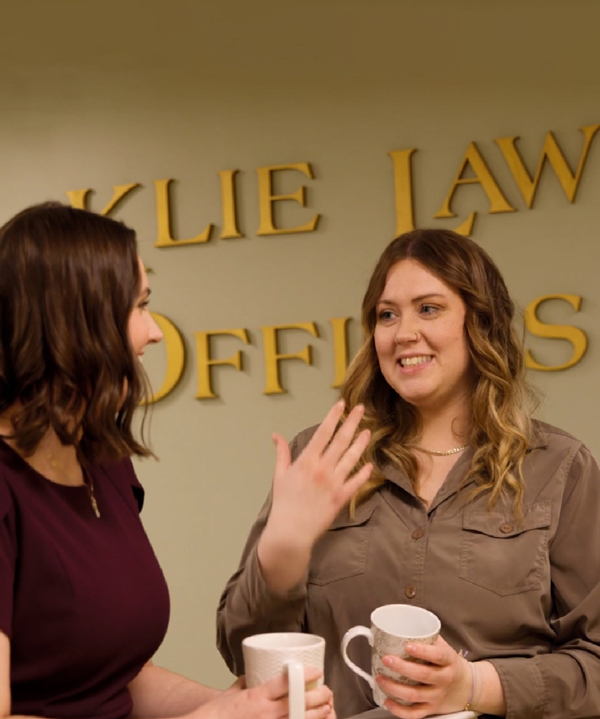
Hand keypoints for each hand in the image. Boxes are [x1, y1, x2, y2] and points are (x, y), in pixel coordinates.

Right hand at [198, 668, 333, 718]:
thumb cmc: (218, 713)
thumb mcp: (234, 691)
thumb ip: (248, 682)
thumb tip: (258, 673)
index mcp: (257, 697)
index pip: (286, 683)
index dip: (305, 675)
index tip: (317, 671)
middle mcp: (266, 714)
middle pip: (299, 703)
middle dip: (318, 697)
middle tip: (327, 691)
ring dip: (317, 715)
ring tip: (327, 708)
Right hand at [267, 400, 371, 549]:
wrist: (291, 532)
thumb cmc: (284, 502)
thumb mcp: (279, 475)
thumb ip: (282, 453)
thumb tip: (276, 435)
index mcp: (307, 461)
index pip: (323, 433)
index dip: (333, 417)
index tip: (341, 405)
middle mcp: (323, 469)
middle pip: (341, 441)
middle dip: (352, 422)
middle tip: (361, 409)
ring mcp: (334, 483)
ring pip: (352, 458)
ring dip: (361, 443)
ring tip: (368, 431)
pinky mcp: (342, 498)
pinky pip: (356, 482)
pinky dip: (364, 473)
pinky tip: (370, 464)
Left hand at [375, 636, 470, 718]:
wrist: (468, 688)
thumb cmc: (451, 664)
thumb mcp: (445, 648)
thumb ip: (428, 638)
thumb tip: (403, 625)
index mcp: (449, 661)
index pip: (438, 656)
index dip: (423, 651)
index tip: (408, 646)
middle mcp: (444, 680)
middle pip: (423, 675)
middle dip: (402, 668)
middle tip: (386, 659)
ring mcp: (437, 696)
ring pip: (415, 695)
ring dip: (395, 688)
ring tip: (380, 678)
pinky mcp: (431, 710)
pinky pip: (414, 714)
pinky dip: (399, 710)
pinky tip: (387, 700)